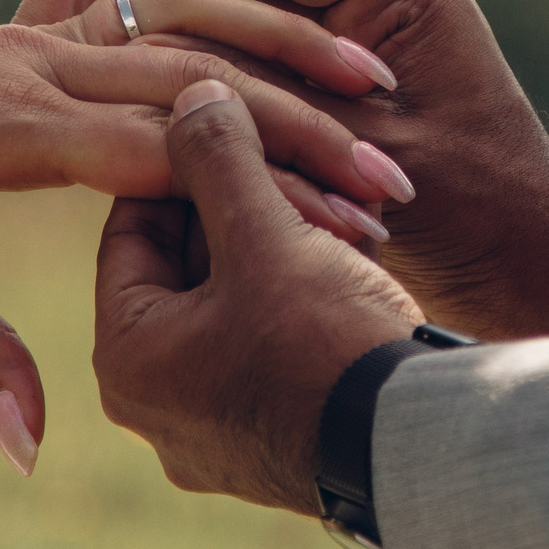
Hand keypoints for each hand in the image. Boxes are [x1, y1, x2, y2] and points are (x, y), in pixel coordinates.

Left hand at [0, 0, 394, 478]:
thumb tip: (27, 452)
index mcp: (2, 130)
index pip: (154, 155)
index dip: (254, 188)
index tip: (340, 223)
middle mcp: (23, 65)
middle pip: (187, 87)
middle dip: (297, 130)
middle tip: (391, 175)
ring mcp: (23, 33)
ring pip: (165, 25)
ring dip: (268, 44)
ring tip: (368, 77)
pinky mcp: (17, 19)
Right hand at [93, 0, 548, 339]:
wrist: (537, 281)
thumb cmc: (479, 218)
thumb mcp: (365, 152)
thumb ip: (281, 111)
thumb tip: (178, 84)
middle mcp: (384, 13)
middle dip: (180, 11)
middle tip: (95, 28)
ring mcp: (365, 64)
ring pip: (255, 41)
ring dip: (198, 63)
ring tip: (114, 80)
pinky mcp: (350, 113)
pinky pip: (269, 92)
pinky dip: (224, 109)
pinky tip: (161, 133)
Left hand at [93, 81, 424, 514]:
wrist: (421, 454)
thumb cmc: (326, 344)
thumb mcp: (267, 235)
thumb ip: (220, 158)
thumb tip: (189, 94)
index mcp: (127, 360)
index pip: (132, 229)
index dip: (183, 166)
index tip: (231, 127)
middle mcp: (155, 409)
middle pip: (184, 271)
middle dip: (242, 211)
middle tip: (292, 163)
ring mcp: (214, 437)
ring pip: (235, 309)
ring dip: (280, 253)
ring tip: (333, 207)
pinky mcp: (272, 450)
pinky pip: (271, 354)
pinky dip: (303, 306)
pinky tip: (352, 261)